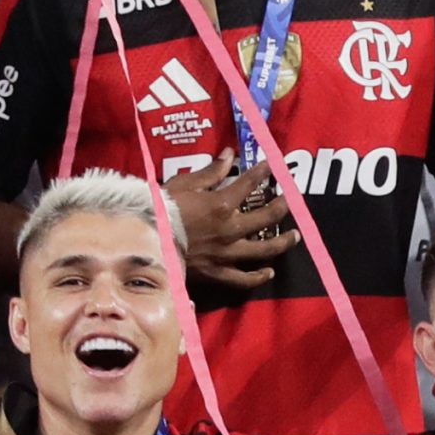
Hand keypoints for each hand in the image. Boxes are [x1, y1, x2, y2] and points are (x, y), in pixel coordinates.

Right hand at [165, 151, 300, 287]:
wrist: (140, 239)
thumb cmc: (159, 209)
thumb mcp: (183, 184)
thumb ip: (210, 172)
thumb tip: (229, 155)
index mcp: (222, 204)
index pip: (250, 184)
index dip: (263, 172)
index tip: (273, 166)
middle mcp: (230, 229)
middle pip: (268, 216)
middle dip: (282, 206)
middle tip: (290, 201)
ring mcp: (226, 253)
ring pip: (264, 249)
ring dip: (283, 241)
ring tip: (295, 236)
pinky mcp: (216, 272)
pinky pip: (242, 279)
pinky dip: (258, 276)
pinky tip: (268, 272)